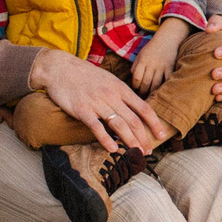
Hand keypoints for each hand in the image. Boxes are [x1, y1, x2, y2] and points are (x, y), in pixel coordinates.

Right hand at [31, 49, 171, 153]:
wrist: (59, 68)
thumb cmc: (85, 75)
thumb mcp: (108, 79)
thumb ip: (121, 94)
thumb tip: (134, 109)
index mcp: (120, 88)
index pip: (143, 107)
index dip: (154, 123)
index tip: (162, 135)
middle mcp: (112, 95)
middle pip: (133, 120)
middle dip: (144, 138)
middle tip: (149, 151)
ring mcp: (97, 103)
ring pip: (119, 125)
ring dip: (130, 141)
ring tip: (137, 153)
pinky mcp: (82, 110)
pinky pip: (97, 127)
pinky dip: (106, 139)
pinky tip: (113, 149)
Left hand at [130, 21, 188, 92]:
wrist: (167, 38)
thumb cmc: (152, 47)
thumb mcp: (140, 54)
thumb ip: (135, 65)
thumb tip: (133, 77)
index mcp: (142, 61)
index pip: (136, 77)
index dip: (135, 85)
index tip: (135, 88)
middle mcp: (151, 65)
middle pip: (145, 83)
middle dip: (143, 91)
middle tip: (142, 94)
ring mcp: (161, 67)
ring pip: (156, 84)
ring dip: (152, 92)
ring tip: (150, 94)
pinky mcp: (170, 68)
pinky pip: (167, 80)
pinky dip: (164, 87)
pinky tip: (161, 90)